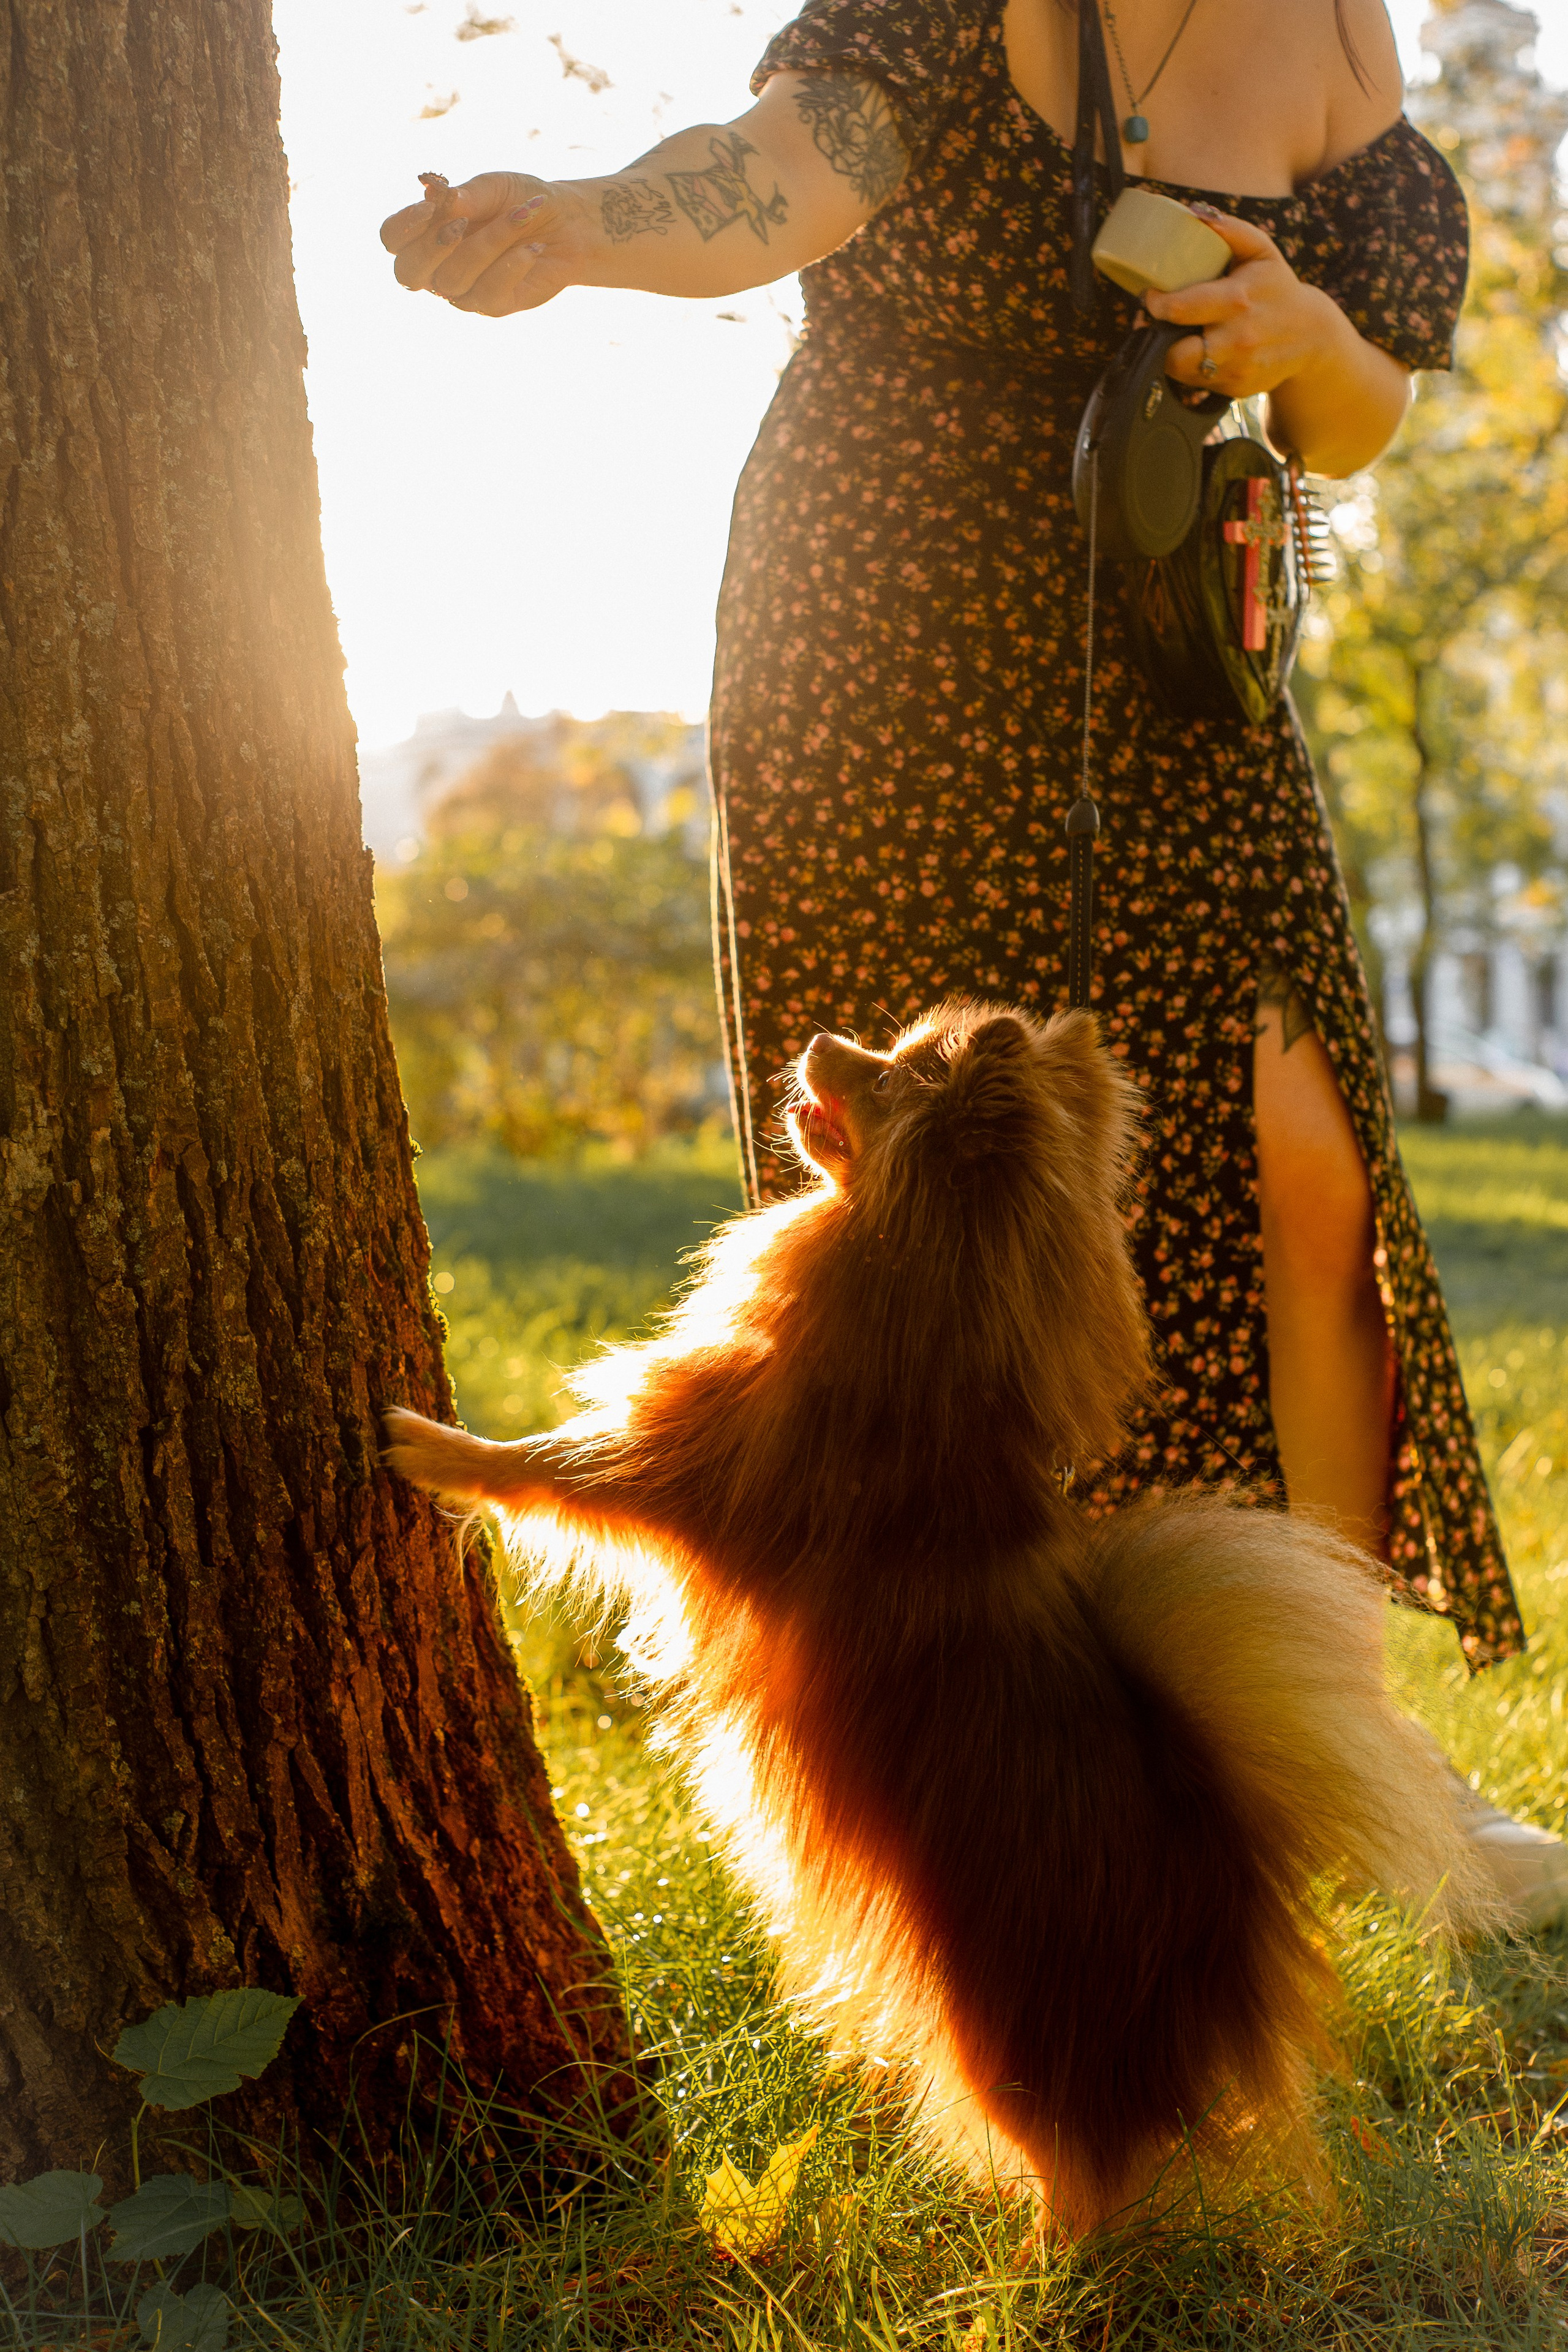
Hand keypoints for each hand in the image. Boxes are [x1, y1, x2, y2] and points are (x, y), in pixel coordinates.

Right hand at [379, 172, 597, 314]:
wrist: (567, 224)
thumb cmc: (520, 200)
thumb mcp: (494, 188)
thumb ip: (465, 196)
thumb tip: (434, 197)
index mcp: (427, 233)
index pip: (392, 238)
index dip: (403, 227)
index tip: (429, 206)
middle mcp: (438, 267)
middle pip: (407, 273)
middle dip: (433, 247)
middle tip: (462, 222)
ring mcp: (463, 290)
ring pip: (452, 281)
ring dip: (487, 244)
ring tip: (521, 216)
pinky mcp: (493, 306)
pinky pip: (488, 295)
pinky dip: (510, 266)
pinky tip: (532, 248)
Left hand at [1143, 210, 1348, 402]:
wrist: (1312, 336)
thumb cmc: (1277, 287)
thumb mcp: (1261, 250)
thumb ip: (1230, 230)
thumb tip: (1195, 214)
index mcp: (1238, 300)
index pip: (1180, 309)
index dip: (1156, 305)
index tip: (1150, 297)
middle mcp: (1237, 339)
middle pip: (1174, 353)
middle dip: (1160, 339)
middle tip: (1160, 324)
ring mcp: (1238, 368)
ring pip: (1182, 372)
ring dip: (1175, 355)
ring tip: (1182, 336)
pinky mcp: (1237, 389)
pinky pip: (1199, 383)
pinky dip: (1196, 369)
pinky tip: (1206, 351)